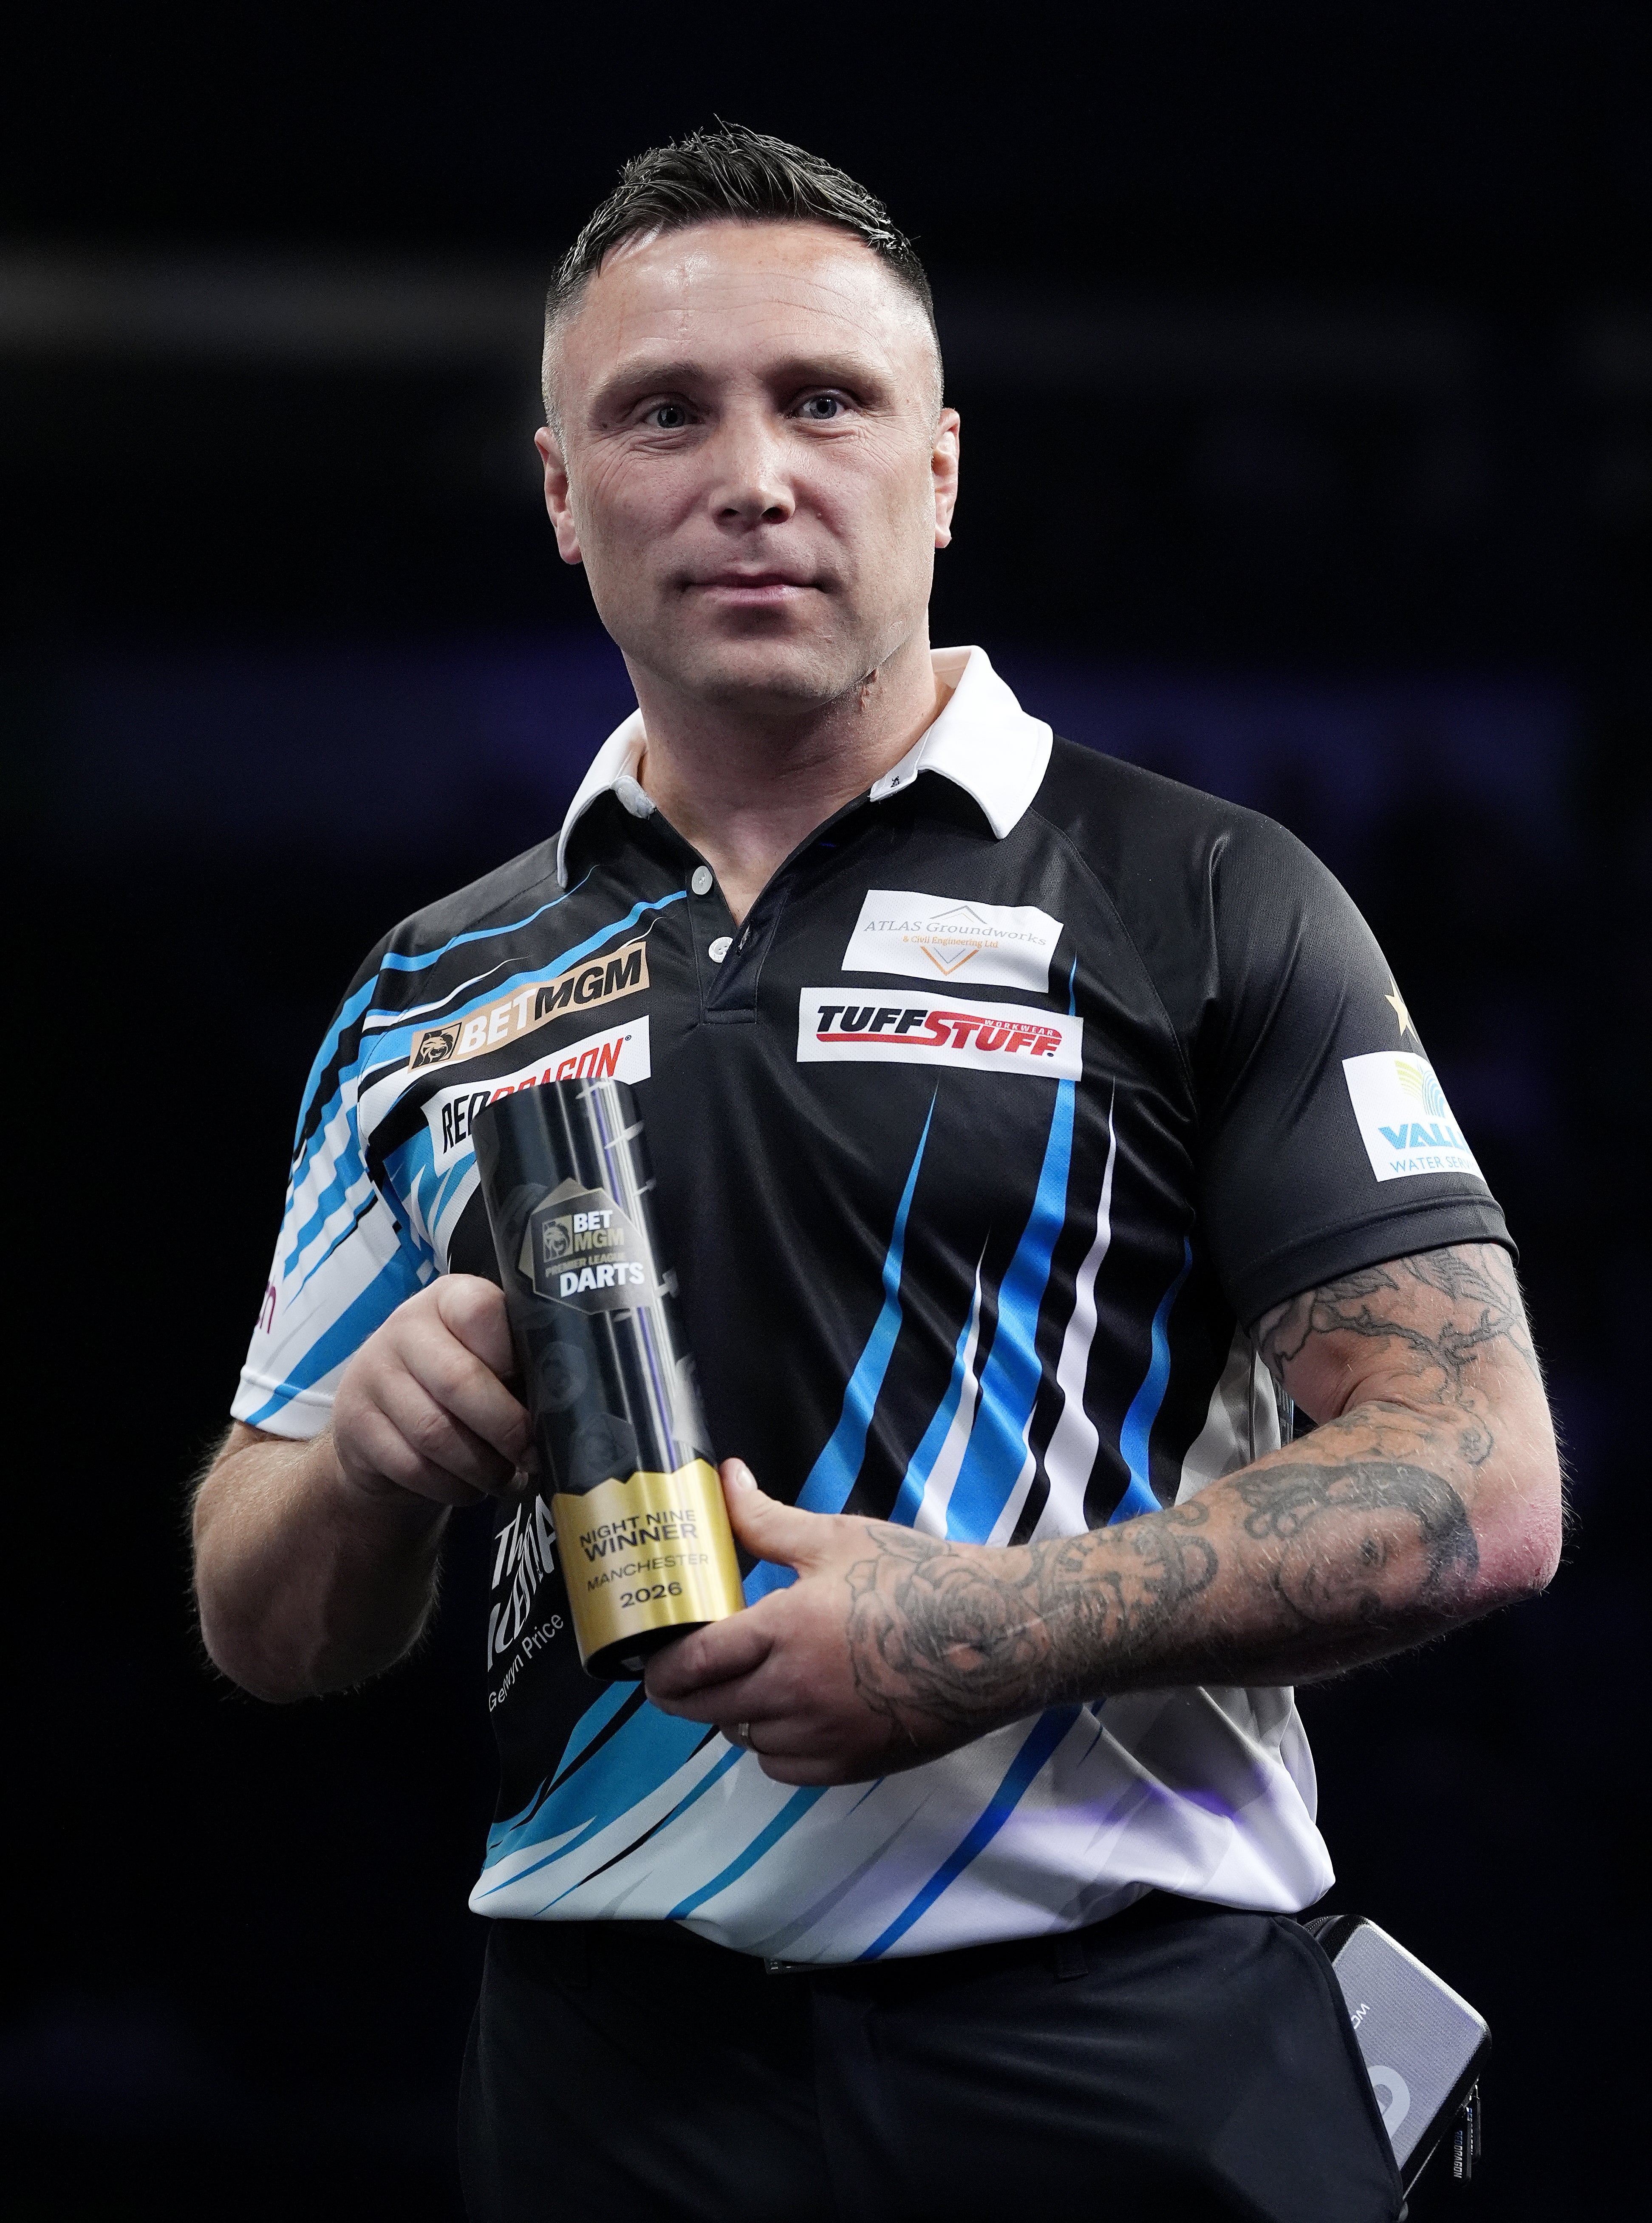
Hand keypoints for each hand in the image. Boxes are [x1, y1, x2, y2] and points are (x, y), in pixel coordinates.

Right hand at [329, 1275, 532, 1509]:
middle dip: (507, 1430)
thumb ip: (521, 1366)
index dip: (516, 1359)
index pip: (483, 1312)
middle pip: (460, 1381)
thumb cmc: (457, 1388)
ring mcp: (372, 1373)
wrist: (381, 1423)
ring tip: (506, 1478)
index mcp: (449, 1297)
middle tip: (532, 1456)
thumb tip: (567, 1406)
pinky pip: (412, 1466)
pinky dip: (451, 1487)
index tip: (542, 1395)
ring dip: (482, 1467)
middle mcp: (404, 1326)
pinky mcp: (353, 1423)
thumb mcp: (489, 1362)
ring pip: (435, 1432)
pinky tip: (469, 1487)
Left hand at [644, 1461, 1055, 1784]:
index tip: (650, 1662)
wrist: (993, 1637)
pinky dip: (773, 1745)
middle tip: (682, 1674)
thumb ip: (766, 1520)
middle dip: (684, 1693)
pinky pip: (782, 1766)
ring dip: (734, 1715)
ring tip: (746, 1684)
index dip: (660, 1668)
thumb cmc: (917, 1579)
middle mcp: (794, 1692)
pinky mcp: (851, 1764)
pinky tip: (790, 1713)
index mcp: (783, 1630)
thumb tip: (727, 1478)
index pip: (693, 1664)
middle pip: (706, 1709)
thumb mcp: (837, 1539)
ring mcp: (823, 1735)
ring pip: (743, 1739)